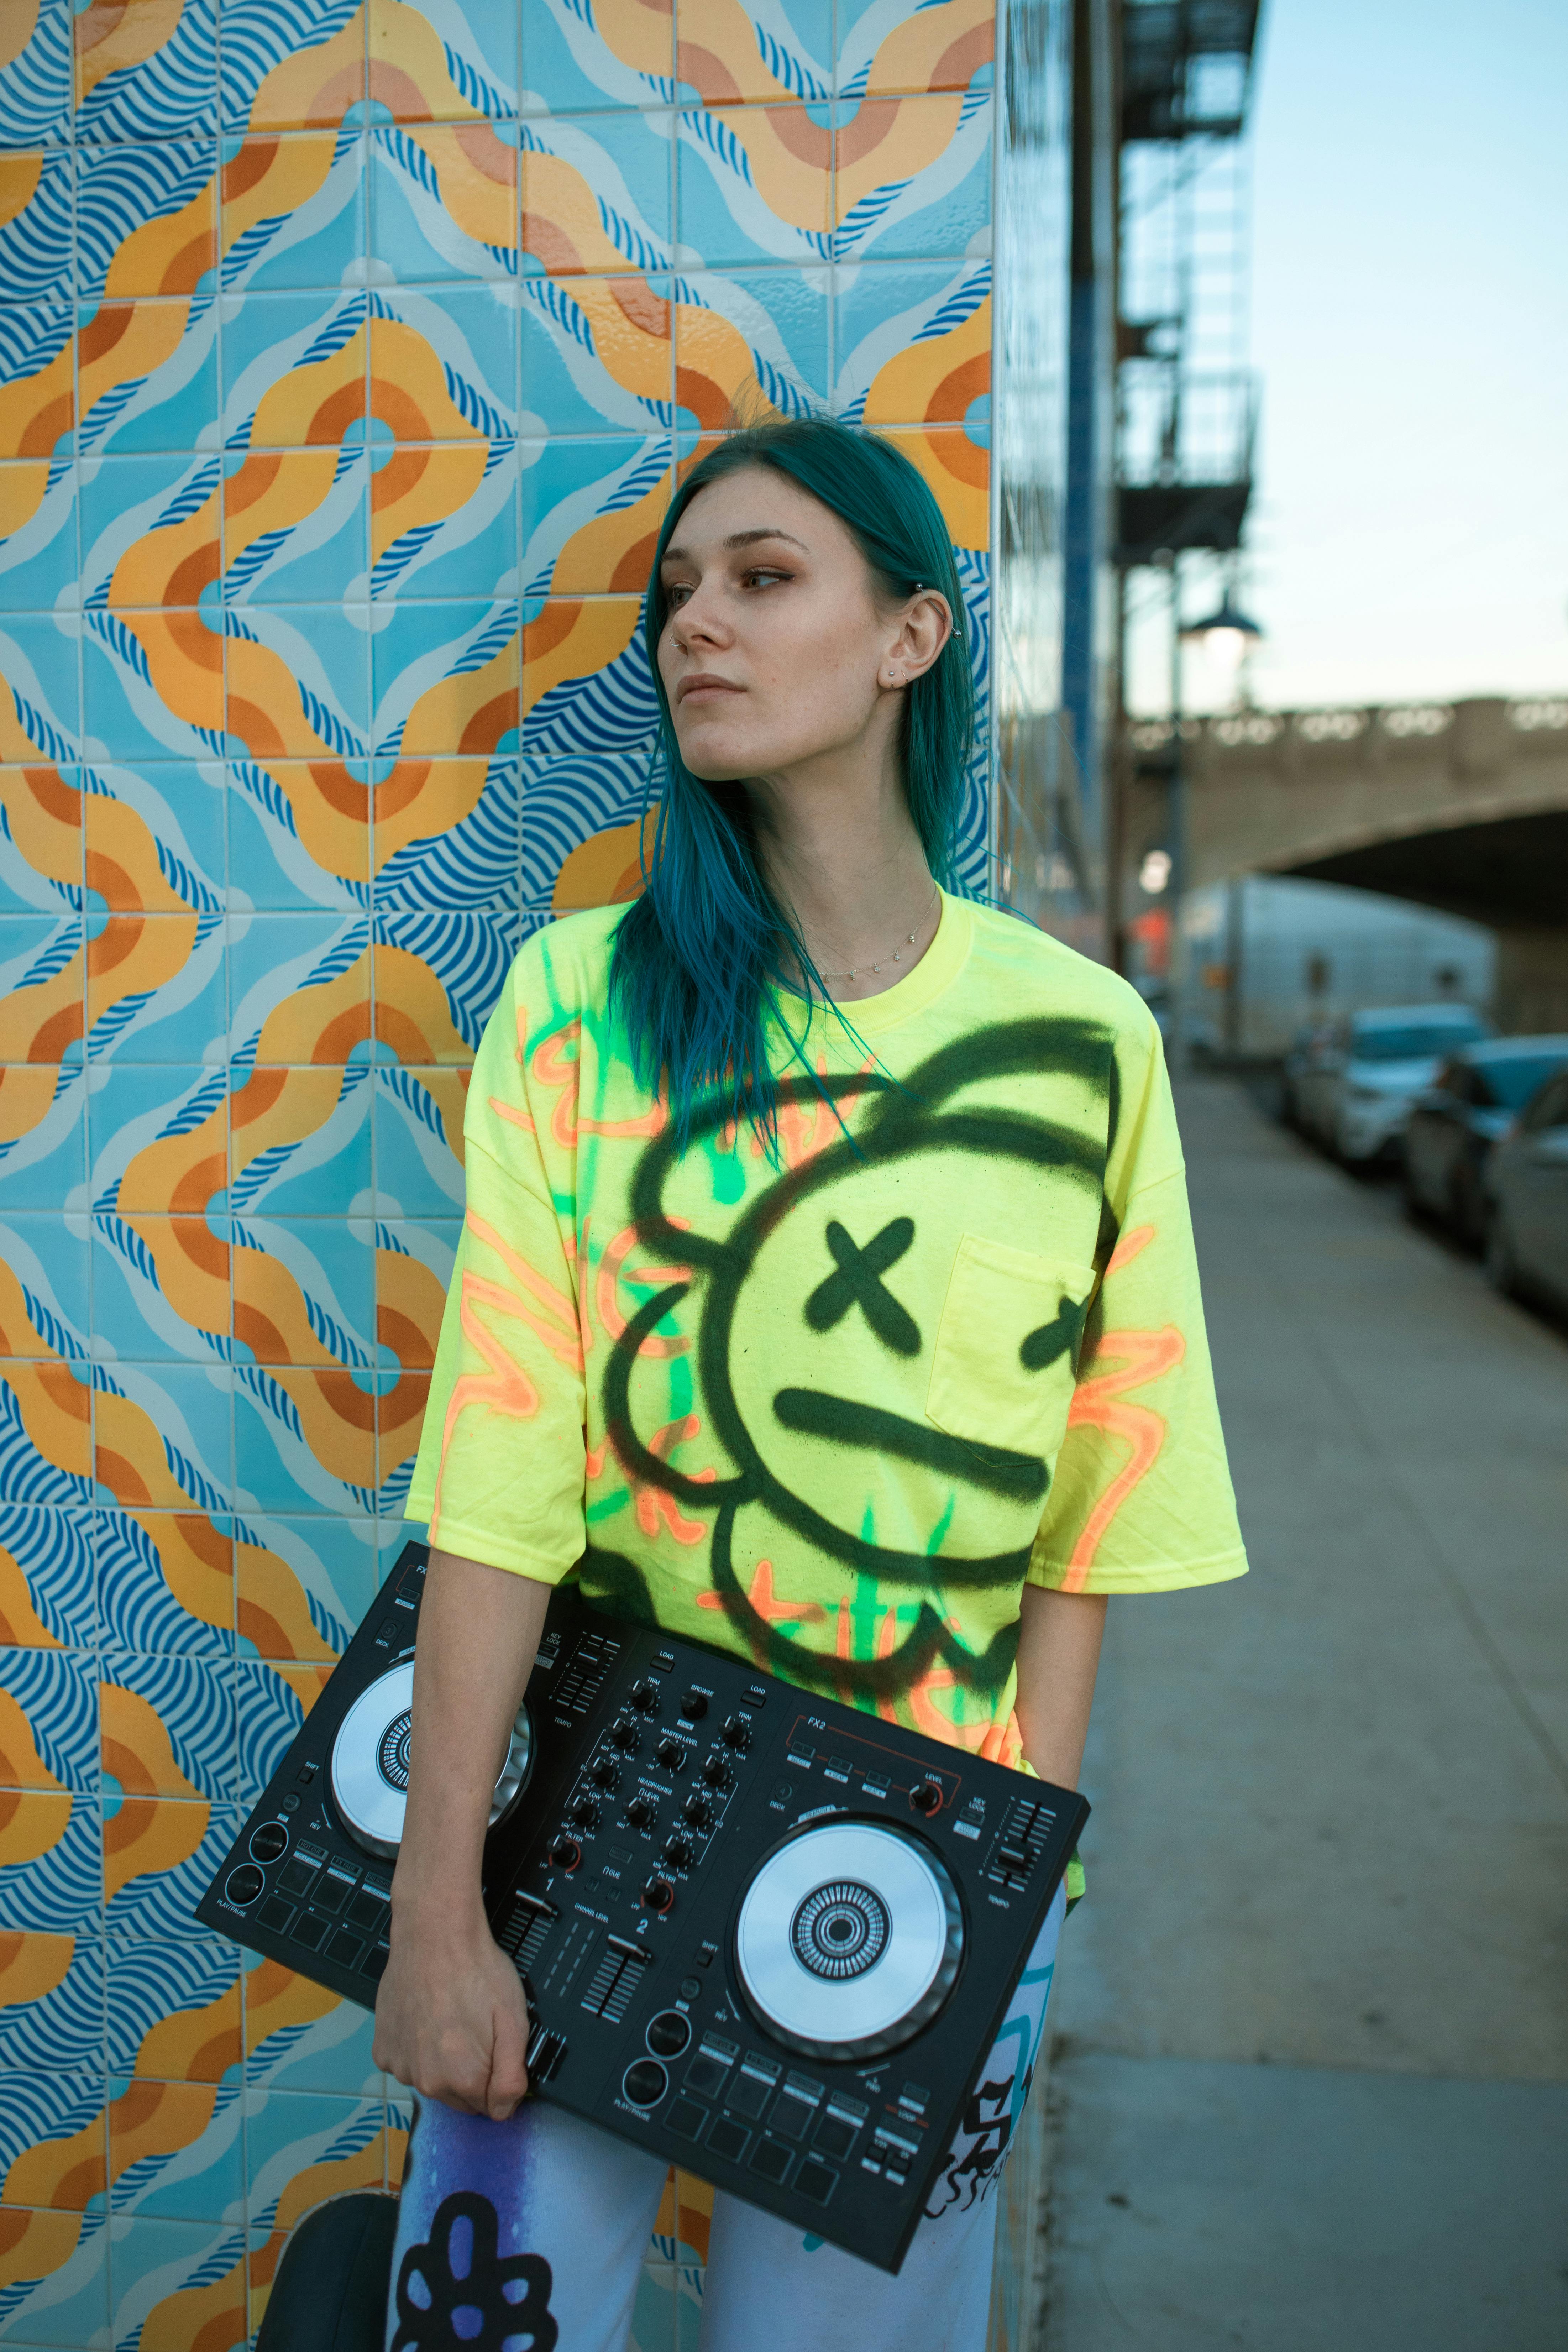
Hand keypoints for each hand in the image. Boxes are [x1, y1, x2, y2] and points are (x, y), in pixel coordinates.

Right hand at [373, 1906, 529, 2119]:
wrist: (434, 1935)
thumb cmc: (476, 1971)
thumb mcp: (514, 2021)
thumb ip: (512, 2076)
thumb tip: (504, 2111)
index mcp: (463, 2079)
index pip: (490, 2107)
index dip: (498, 2077)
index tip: (495, 2048)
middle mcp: (427, 2082)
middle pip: (460, 2098)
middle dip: (471, 2073)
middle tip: (474, 2030)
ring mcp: (400, 2067)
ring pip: (433, 2081)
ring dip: (442, 2061)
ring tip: (449, 2020)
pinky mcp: (382, 2052)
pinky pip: (408, 2064)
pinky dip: (417, 2050)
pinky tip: (425, 2020)